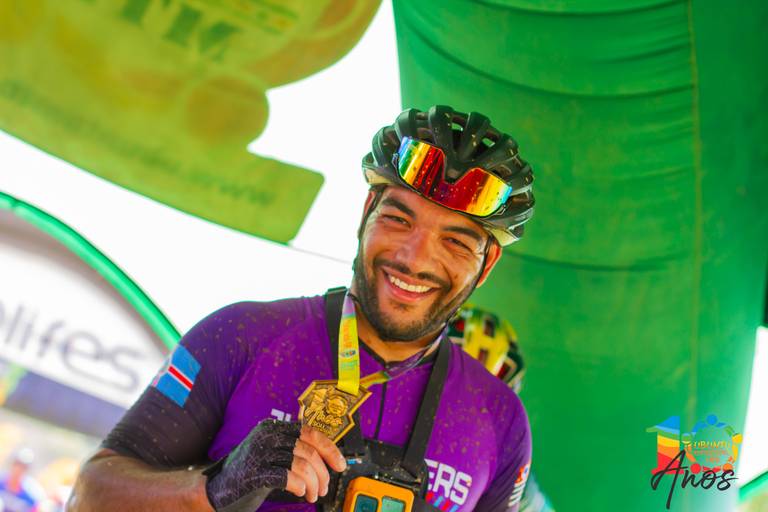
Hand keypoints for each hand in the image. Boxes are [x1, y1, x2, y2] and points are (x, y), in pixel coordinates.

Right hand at [205, 419, 345, 510]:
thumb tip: (327, 458)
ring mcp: (260, 453)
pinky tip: (300, 492)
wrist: (217, 488)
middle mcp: (268, 435)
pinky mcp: (254, 473)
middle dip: (323, 473)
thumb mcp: (273, 453)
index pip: (311, 433)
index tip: (340, 465)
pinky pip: (287, 477)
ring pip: (302, 465)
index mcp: (274, 427)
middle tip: (324, 488)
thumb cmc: (250, 471)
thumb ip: (294, 450)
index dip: (330, 449)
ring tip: (312, 495)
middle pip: (309, 451)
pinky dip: (300, 486)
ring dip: (314, 484)